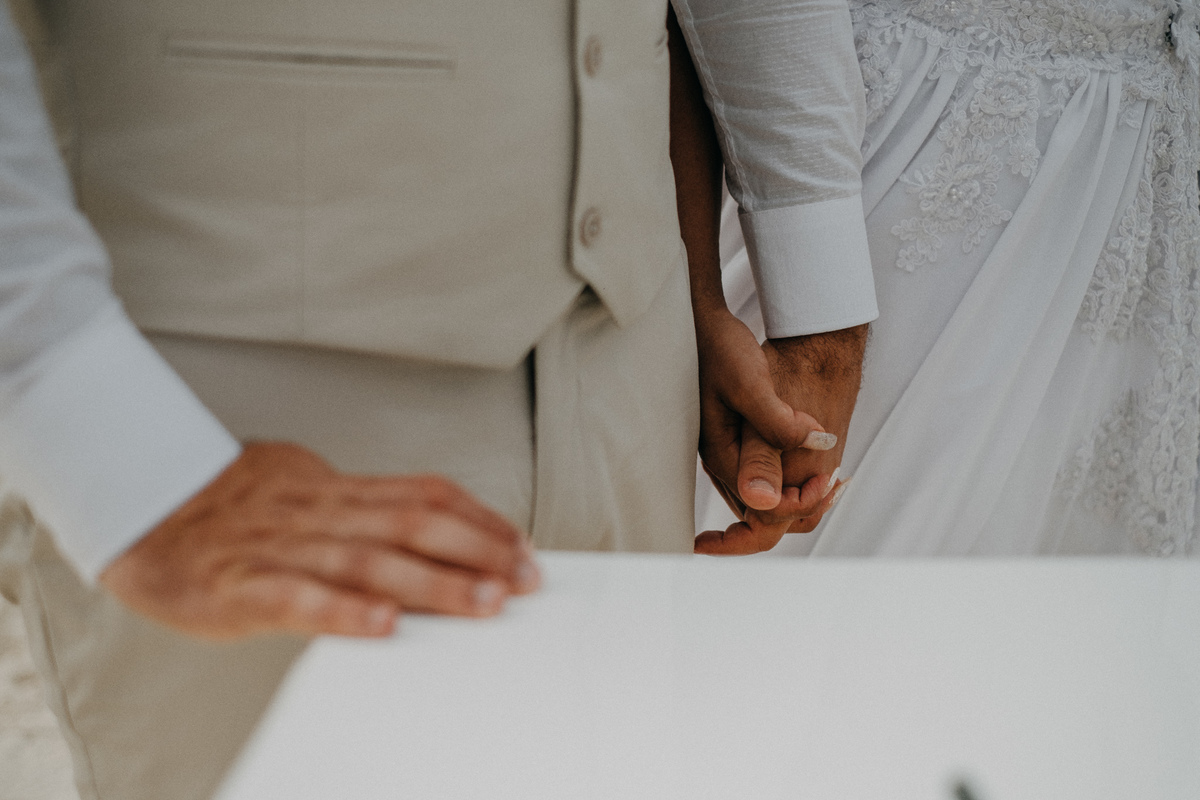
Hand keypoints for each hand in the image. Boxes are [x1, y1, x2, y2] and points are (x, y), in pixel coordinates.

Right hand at [100, 442, 539, 639]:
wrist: (139, 505)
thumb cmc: (229, 505)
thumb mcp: (304, 491)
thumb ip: (362, 510)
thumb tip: (427, 525)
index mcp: (336, 491)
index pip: (424, 495)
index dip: (480, 518)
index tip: (523, 546)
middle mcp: (320, 513)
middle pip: (412, 524)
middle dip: (478, 550)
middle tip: (526, 577)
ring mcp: (281, 547)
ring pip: (369, 560)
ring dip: (434, 583)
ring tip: (484, 602)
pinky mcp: (240, 586)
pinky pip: (297, 597)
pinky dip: (344, 611)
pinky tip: (383, 625)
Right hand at [695, 324, 866, 554]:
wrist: (702, 324)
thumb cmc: (722, 348)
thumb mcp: (751, 384)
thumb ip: (776, 425)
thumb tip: (805, 459)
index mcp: (724, 456)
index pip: (763, 511)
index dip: (802, 503)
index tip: (829, 477)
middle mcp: (723, 462)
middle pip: (760, 516)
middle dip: (800, 508)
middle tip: (835, 484)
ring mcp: (727, 453)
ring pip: (763, 499)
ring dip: (797, 497)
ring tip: (829, 480)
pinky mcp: (735, 440)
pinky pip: (762, 477)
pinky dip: (790, 479)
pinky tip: (814, 463)